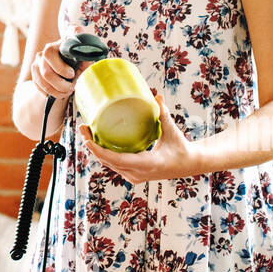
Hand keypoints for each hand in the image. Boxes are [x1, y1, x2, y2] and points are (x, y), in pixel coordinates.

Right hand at [29, 25, 89, 101]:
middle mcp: (41, 54)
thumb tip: (86, 60)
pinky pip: (39, 87)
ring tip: (67, 92)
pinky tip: (59, 92)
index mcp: (54, 46)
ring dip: (56, 91)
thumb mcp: (81, 59)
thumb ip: (84, 58)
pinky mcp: (34, 75)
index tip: (72, 75)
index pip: (49, 54)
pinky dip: (50, 93)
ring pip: (43, 83)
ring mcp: (36, 65)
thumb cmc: (74, 61)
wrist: (64, 65)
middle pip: (46, 73)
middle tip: (71, 87)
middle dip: (61, 85)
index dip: (61, 67)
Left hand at [79, 92, 200, 182]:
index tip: (87, 139)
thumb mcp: (172, 131)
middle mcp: (137, 173)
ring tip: (86, 131)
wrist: (189, 165)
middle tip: (83, 127)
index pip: (116, 160)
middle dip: (92, 145)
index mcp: (147, 164)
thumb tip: (156, 95)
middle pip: (107, 161)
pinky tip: (97, 142)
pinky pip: (114, 165)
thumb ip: (163, 113)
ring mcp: (134, 176)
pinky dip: (104, 154)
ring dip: (96, 149)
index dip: (99, 151)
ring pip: (109, 164)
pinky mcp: (133, 175)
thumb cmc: (181, 148)